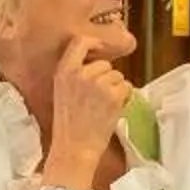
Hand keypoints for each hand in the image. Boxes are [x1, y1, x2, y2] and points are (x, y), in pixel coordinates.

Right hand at [45, 35, 131, 183]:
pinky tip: (112, 111)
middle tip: (98, 99)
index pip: (80, 42)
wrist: (74, 148)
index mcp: (64, 71)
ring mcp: (97, 83)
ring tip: (102, 107)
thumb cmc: (69, 124)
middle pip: (105, 64)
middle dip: (107, 78)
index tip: (101, 50)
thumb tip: (99, 62)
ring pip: (118, 76)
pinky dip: (124, 98)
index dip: (95, 43)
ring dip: (116, 89)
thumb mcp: (62, 91)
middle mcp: (80, 73)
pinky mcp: (112, 95)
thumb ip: (76, 73)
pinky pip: (127, 87)